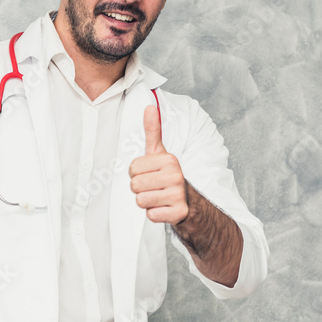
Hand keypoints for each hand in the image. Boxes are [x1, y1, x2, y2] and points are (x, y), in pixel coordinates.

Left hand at [129, 105, 188, 223]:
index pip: (132, 169)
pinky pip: (150, 215)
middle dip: (140, 189)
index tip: (150, 174)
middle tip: (154, 187)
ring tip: (158, 197)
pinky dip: (154, 213)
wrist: (188, 202)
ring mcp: (178, 195)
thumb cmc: (168, 176)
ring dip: (146, 201)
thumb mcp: (160, 153)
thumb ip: (153, 130)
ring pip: (141, 201)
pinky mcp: (178, 213)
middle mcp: (175, 176)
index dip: (137, 174)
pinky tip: (164, 207)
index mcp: (169, 160)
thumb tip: (150, 106)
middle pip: (134, 185)